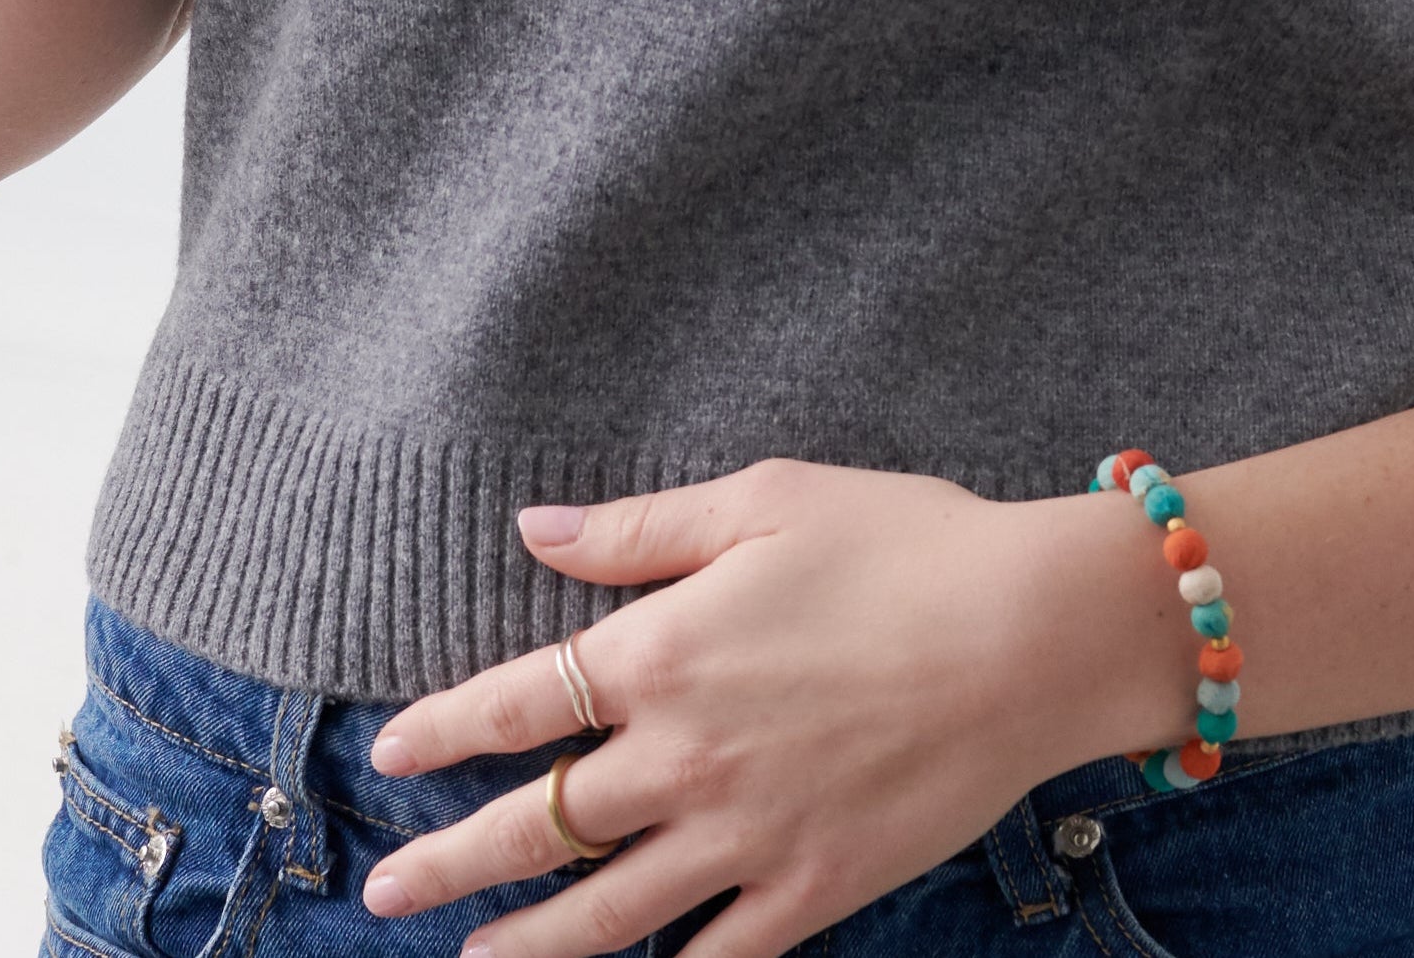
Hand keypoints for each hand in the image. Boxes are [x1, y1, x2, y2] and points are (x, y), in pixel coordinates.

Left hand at [355, 461, 1190, 957]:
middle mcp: (684, 758)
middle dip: (447, 861)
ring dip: (523, 944)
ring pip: (602, 915)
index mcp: (663, 655)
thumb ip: (641, 529)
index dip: (441, 732)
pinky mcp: (810, 889)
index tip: (388, 755)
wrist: (1030, 635)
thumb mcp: (765, 500)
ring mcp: (745, 837)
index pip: (515, 705)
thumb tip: (536, 528)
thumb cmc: (904, 545)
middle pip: (536, 826)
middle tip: (383, 891)